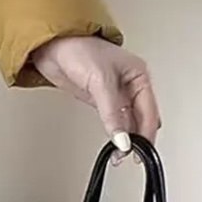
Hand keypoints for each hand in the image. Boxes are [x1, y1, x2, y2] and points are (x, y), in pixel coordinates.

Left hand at [30, 36, 160, 150]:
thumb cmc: (78, 49)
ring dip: (126, 137)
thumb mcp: (101, 82)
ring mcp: (114, 93)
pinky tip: (113, 142)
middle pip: (142, 118)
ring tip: (120, 153)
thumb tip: (122, 138)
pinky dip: (114, 132)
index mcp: (139, 76)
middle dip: (138, 137)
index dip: (146, 133)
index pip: (150, 112)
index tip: (139, 150)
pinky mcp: (98, 98)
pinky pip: (113, 120)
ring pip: (128, 121)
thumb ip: (113, 113)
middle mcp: (130, 84)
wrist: (51, 45)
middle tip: (130, 156)